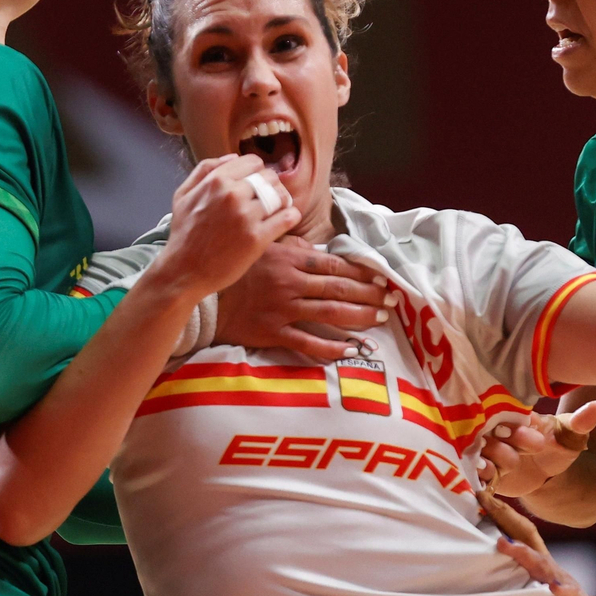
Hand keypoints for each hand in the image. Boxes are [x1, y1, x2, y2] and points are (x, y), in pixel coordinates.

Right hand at [153, 155, 300, 298]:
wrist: (184, 271)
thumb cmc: (184, 234)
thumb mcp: (183, 194)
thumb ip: (205, 170)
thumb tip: (232, 157)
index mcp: (216, 181)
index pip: (253, 162)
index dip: (257, 172)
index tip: (256, 185)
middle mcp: (232, 194)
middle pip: (269, 177)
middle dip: (271, 186)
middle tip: (269, 199)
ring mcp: (246, 216)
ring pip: (280, 196)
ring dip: (282, 201)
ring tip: (278, 210)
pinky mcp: (257, 238)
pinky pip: (286, 218)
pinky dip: (291, 216)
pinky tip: (286, 220)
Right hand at [217, 236, 395, 360]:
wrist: (204, 297)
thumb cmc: (237, 270)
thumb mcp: (264, 246)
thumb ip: (294, 246)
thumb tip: (318, 249)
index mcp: (290, 258)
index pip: (335, 265)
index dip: (363, 272)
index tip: (382, 278)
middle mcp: (290, 283)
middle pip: (340, 289)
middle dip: (370, 295)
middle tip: (391, 301)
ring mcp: (283, 309)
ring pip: (331, 313)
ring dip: (360, 317)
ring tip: (380, 319)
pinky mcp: (274, 333)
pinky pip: (308, 343)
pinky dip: (331, 348)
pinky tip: (350, 350)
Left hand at [475, 486, 595, 595]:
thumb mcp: (539, 583)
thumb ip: (518, 568)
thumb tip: (491, 549)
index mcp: (540, 563)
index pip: (521, 533)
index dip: (502, 514)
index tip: (481, 496)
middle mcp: (551, 569)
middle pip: (528, 543)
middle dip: (508, 524)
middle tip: (487, 509)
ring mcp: (564, 584)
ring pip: (544, 567)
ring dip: (525, 555)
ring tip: (506, 545)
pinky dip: (563, 591)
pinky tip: (554, 588)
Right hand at [476, 401, 595, 496]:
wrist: (547, 474)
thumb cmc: (557, 446)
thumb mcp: (571, 435)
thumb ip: (582, 421)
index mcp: (516, 415)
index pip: (507, 414)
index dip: (517, 427)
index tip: (538, 440)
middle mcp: (496, 429)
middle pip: (488, 431)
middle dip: (502, 442)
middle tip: (521, 454)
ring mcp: (487, 449)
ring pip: (479, 450)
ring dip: (490, 458)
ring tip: (505, 465)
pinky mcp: (482, 469)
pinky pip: (473, 470)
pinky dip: (478, 473)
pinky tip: (489, 476)